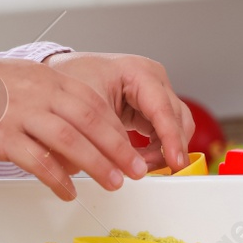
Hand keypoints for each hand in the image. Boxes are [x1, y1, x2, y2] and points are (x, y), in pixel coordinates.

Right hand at [0, 52, 191, 200]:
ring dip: (96, 164)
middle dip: (117, 148)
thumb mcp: (24, 84)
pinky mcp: (1, 136)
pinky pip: (37, 161)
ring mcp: (20, 113)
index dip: (117, 130)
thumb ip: (53, 103)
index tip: (133, 151)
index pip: (94, 104)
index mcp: (48, 78)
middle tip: (135, 171)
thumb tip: (82, 134)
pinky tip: (68, 191)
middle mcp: (39, 92)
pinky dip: (57, 178)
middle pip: (90, 120)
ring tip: (112, 184)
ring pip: (69, 141)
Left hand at [43, 51, 192, 173]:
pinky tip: (140, 160)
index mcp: (139, 72)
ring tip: (140, 167)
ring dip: (163, 151)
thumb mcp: (86, 107)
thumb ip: (104, 137)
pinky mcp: (151, 108)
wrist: (66, 73)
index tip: (175, 161)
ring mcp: (155, 93)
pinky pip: (164, 132)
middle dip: (168, 149)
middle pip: (177, 119)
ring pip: (176, 127)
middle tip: (149, 170)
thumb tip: (114, 167)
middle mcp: (153, 80)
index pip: (163, 109)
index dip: (172, 138)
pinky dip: (156, 149)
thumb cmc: (75, 78)